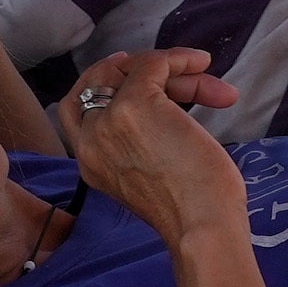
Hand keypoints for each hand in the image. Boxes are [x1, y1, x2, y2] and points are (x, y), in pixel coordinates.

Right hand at [64, 48, 250, 244]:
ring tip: (209, 78)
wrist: (201, 227)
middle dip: (142, 72)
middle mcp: (89, 140)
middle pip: (101, 82)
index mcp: (90, 164)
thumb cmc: (193, 212)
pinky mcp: (135, 103)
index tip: (138, 70)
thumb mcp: (150, 179)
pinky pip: (152, 64)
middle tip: (185, 73)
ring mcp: (108, 119)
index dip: (107, 83)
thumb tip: (164, 105)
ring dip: (171, 68)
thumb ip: (139, 147)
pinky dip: (179, 59)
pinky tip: (202, 66)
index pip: (79, 109)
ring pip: (129, 70)